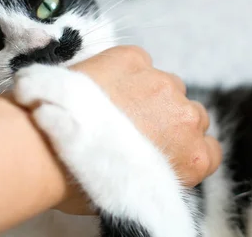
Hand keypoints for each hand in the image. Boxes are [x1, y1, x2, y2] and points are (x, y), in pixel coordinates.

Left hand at [56, 46, 221, 214]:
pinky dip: (123, 70)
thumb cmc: (80, 183)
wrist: (43, 150)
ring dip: (146, 92)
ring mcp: (160, 83)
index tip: (162, 149)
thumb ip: (155, 172)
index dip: (183, 148)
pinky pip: (138, 62)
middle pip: (188, 114)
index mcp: (192, 157)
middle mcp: (186, 117)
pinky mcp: (133, 58)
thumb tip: (146, 160)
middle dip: (166, 119)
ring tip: (110, 105)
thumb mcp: (131, 192)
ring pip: (165, 85)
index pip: (208, 149)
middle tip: (131, 128)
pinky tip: (97, 86)